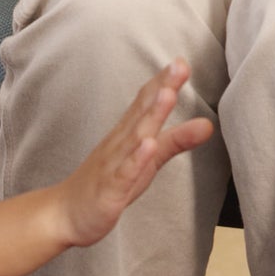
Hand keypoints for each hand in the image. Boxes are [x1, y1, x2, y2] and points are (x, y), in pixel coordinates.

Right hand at [56, 61, 214, 250]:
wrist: (66, 214)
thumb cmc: (110, 182)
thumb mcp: (149, 159)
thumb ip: (176, 140)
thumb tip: (209, 124)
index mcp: (128, 133)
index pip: (146, 101)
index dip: (164, 81)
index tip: (183, 61)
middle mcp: (119, 143)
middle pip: (143, 112)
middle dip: (162, 88)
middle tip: (179, 66)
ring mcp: (113, 165)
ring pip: (134, 138)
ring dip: (151, 115)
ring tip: (168, 94)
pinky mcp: (109, 191)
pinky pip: (124, 173)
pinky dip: (136, 159)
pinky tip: (148, 145)